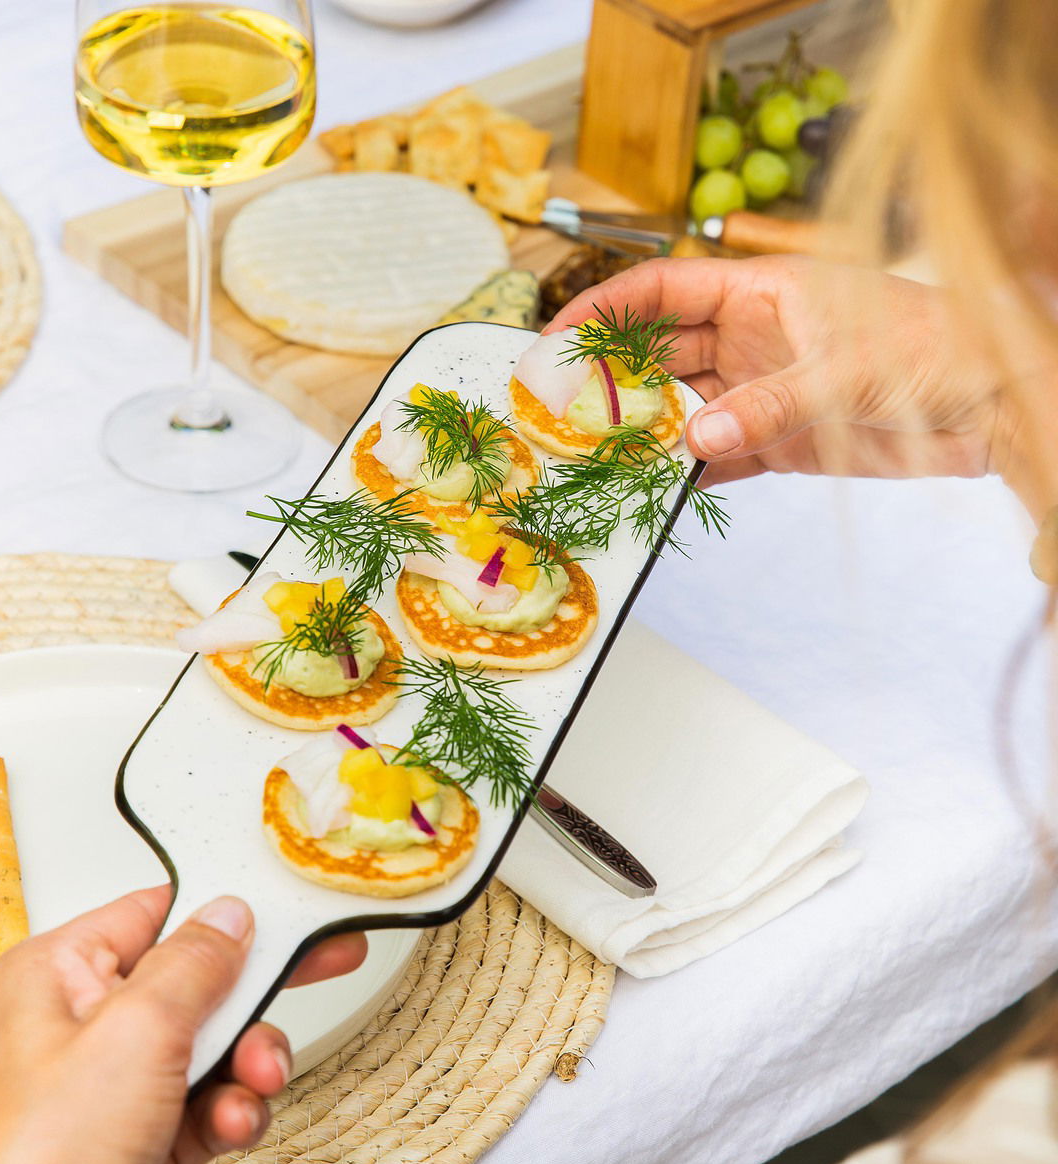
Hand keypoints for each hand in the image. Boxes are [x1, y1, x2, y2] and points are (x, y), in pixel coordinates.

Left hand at [0, 886, 366, 1163]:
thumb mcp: (134, 1035)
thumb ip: (193, 964)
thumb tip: (229, 915)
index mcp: (54, 976)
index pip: (155, 914)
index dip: (225, 910)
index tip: (288, 911)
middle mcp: (77, 1025)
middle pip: (193, 983)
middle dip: (253, 995)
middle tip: (325, 962)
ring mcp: (106, 1088)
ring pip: (208, 1047)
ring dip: (246, 1062)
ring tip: (260, 1079)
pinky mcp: (134, 1140)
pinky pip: (203, 1104)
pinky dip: (230, 1111)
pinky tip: (234, 1123)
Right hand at [548, 256, 1015, 492]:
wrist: (995, 407)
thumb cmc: (937, 353)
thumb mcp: (847, 370)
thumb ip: (767, 404)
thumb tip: (693, 439)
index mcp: (763, 292)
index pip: (664, 289)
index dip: (605, 307)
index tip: (556, 335)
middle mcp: (752, 337)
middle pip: (659, 352)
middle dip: (609, 375)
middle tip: (556, 406)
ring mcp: (761, 390)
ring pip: (680, 406)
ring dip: (641, 429)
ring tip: (592, 453)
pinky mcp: (778, 439)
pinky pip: (716, 455)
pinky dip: (686, 471)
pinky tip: (653, 486)